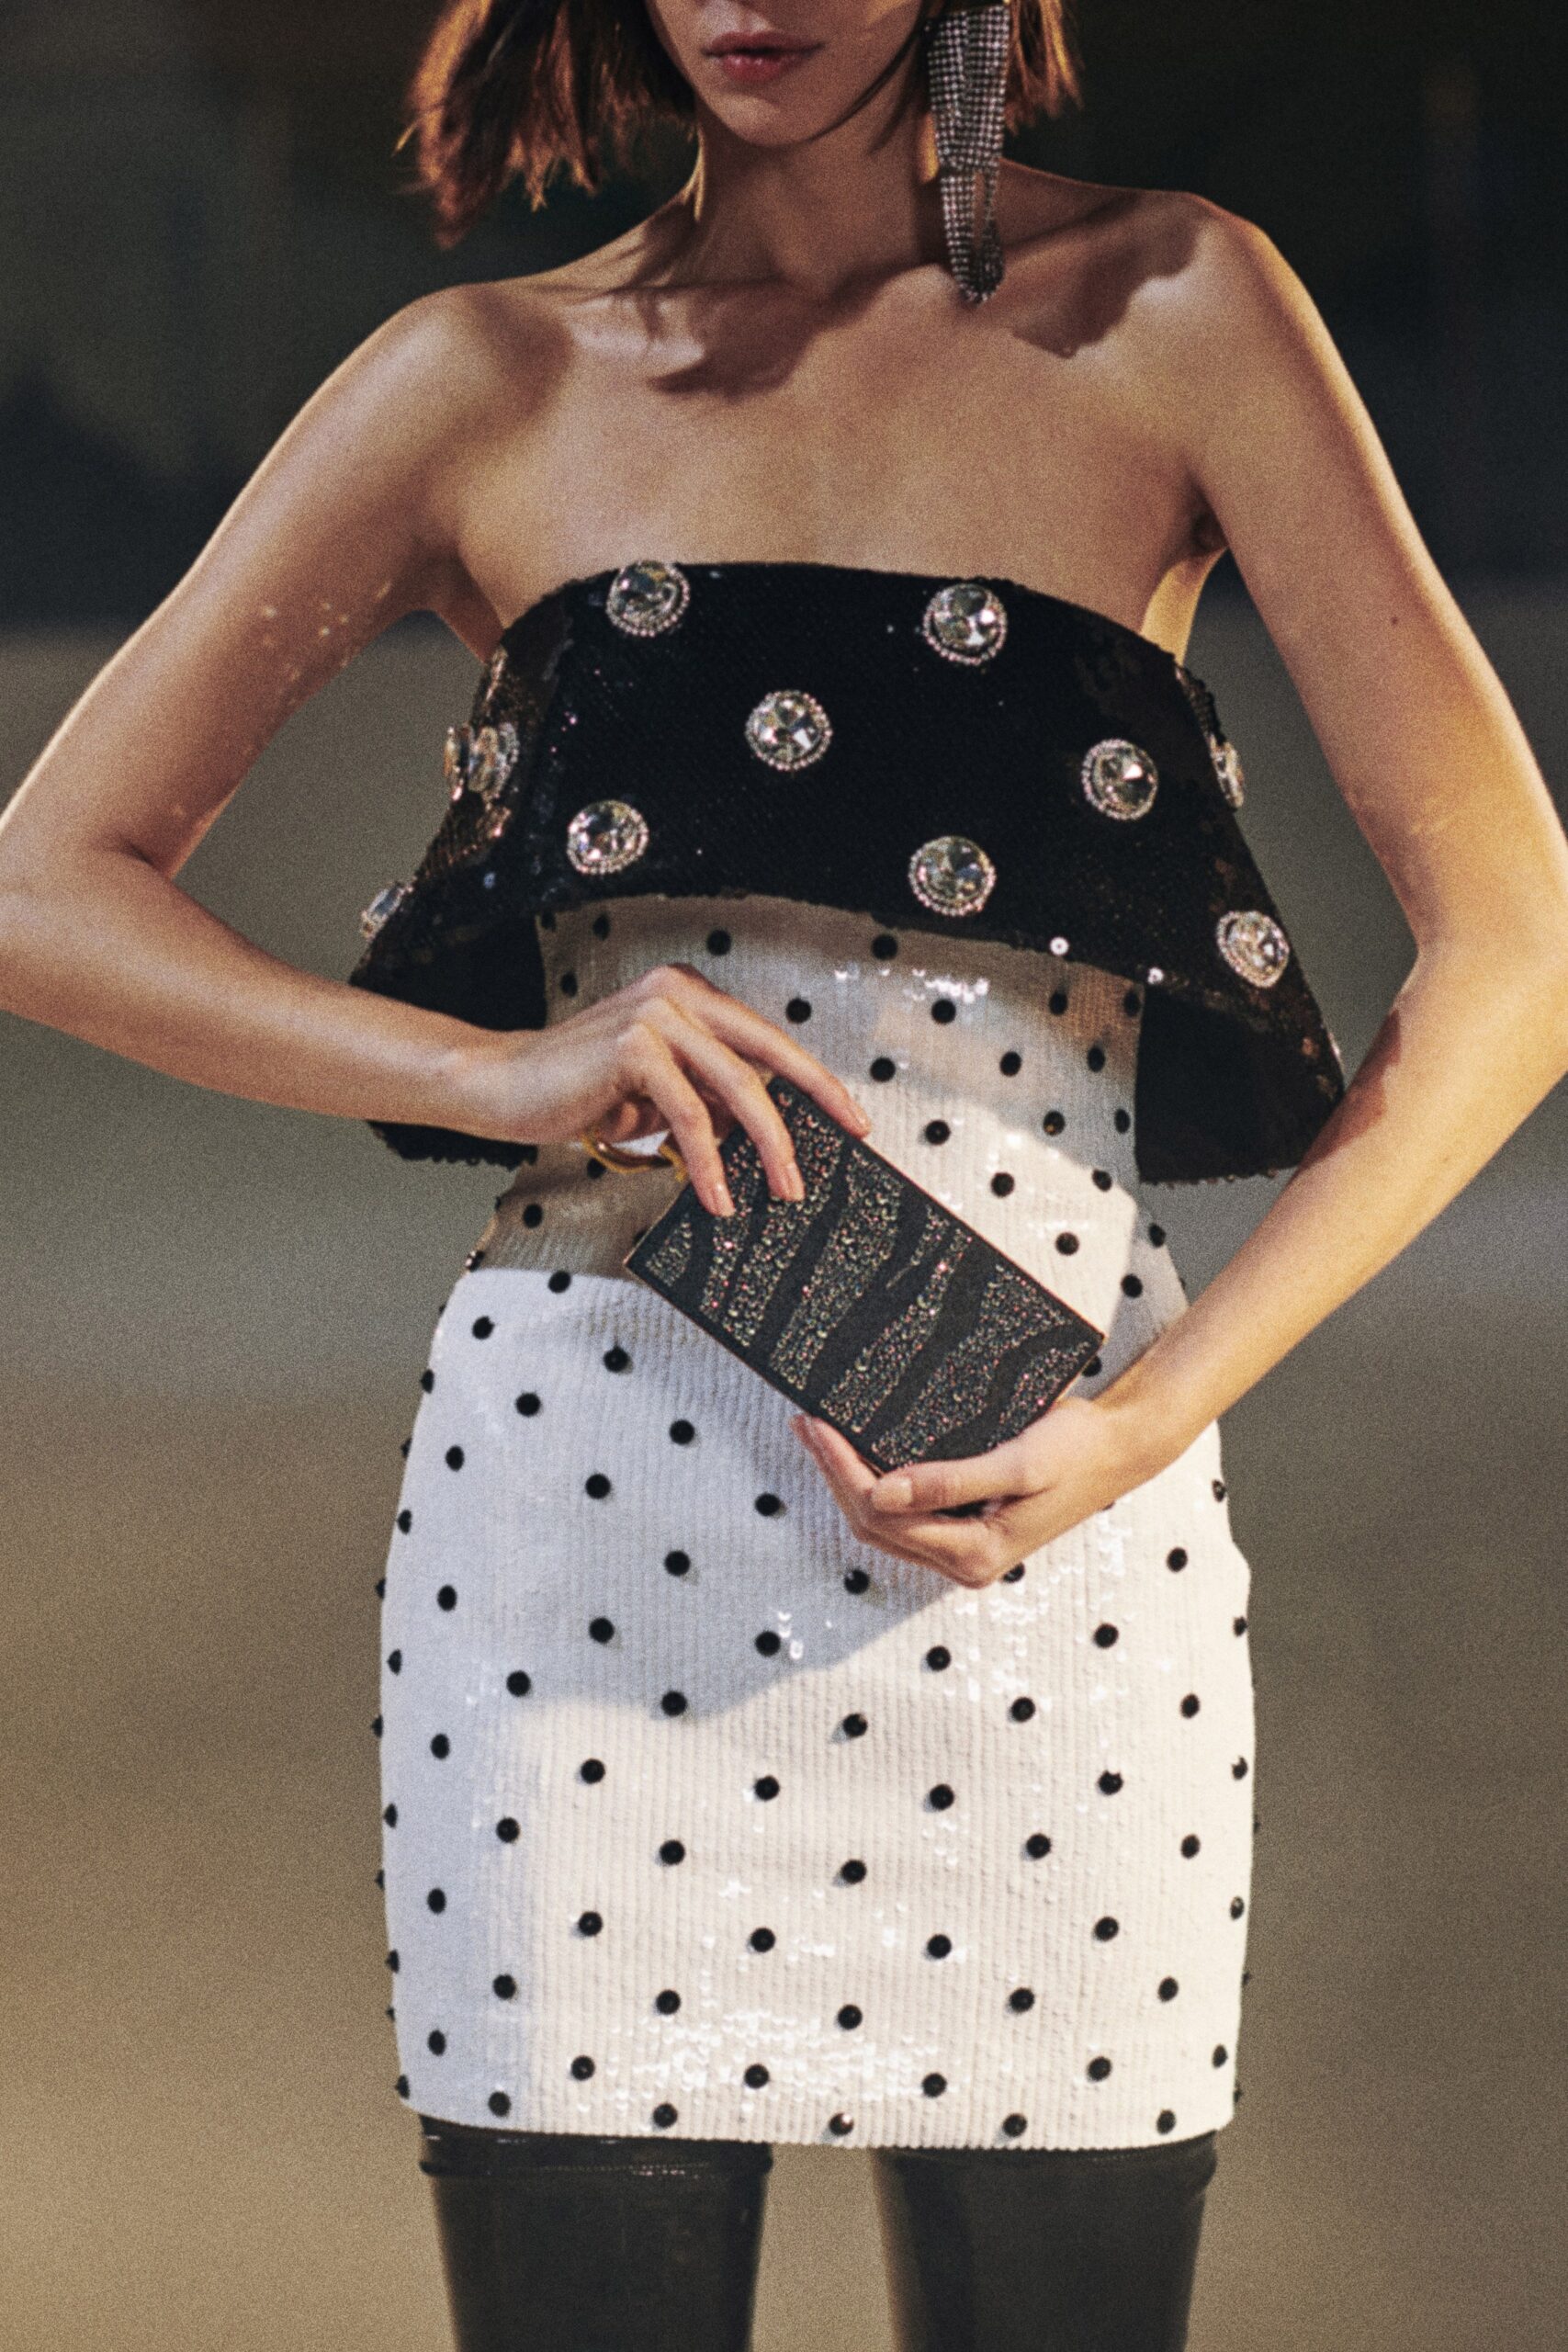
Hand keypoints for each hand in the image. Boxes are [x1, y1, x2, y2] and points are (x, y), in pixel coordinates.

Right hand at [450, 959, 871, 1213]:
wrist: (503, 1086)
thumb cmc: (578, 1092)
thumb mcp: (659, 1096)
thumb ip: (708, 1101)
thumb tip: (762, 1135)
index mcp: (689, 997)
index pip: (767, 1038)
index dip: (814, 1080)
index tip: (850, 1119)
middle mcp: (678, 994)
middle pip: (767, 1052)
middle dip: (813, 1103)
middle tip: (845, 1144)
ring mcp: (656, 1013)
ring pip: (736, 1084)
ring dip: (766, 1145)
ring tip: (780, 1191)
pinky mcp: (633, 1044)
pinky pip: (690, 1111)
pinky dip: (709, 1159)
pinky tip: (717, 1193)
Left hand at [789, 1393, 1173, 1587]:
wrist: (1117, 1449)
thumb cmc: (1075, 1454)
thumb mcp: (1018, 1464)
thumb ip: (951, 1482)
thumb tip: (882, 1492)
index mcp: (973, 1554)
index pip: (882, 1514)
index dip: (842, 1470)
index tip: (817, 1425)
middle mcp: (961, 1560)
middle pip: (872, 1522)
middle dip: (834, 1473)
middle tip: (806, 1421)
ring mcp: (961, 1545)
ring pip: (882, 1520)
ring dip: (847, 1477)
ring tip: (820, 1431)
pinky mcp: (964, 1525)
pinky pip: (903, 1511)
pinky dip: (875, 1479)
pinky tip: (859, 1447)